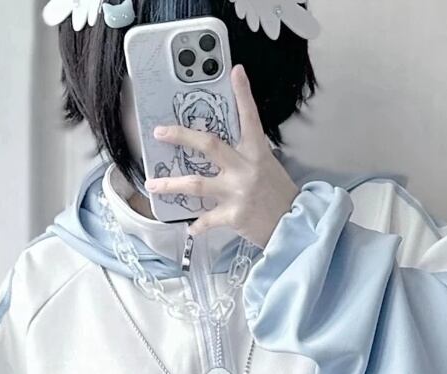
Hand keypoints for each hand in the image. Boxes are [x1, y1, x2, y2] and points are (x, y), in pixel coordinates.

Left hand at [146, 65, 299, 246]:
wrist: (293, 224)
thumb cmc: (278, 195)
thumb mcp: (267, 167)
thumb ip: (246, 156)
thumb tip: (222, 151)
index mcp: (257, 152)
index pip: (249, 117)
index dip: (243, 94)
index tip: (235, 71)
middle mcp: (245, 168)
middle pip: (209, 145)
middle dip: (181, 136)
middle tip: (160, 132)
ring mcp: (237, 191)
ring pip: (196, 184)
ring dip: (171, 185)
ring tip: (152, 184)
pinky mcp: (233, 215)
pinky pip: (207, 220)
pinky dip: (197, 225)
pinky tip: (190, 227)